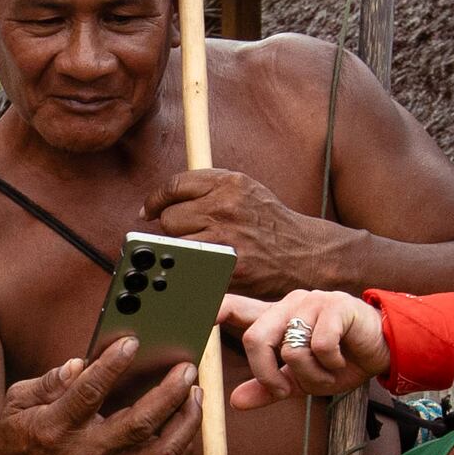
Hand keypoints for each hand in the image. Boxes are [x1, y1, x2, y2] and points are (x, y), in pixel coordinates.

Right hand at [0, 334, 198, 454]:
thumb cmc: (17, 442)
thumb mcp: (16, 404)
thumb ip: (48, 381)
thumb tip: (82, 364)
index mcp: (54, 429)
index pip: (88, 395)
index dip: (112, 366)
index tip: (132, 342)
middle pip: (138, 425)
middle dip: (169, 393)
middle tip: (186, 367)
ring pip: (160, 452)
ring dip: (186, 421)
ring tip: (196, 392)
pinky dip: (183, 444)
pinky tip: (189, 420)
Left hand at [140, 167, 352, 293]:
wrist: (306, 254)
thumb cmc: (271, 225)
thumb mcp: (246, 191)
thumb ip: (208, 189)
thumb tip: (161, 202)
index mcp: (229, 183)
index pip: (174, 186)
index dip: (156, 200)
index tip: (148, 210)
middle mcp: (225, 206)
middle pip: (170, 217)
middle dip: (174, 229)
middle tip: (190, 236)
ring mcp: (225, 238)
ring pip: (176, 245)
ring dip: (181, 252)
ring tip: (200, 253)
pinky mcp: (226, 267)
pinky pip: (190, 268)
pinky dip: (191, 271)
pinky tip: (204, 269)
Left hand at [222, 287, 384, 404]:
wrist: (384, 349)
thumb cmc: (340, 360)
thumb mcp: (300, 381)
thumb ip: (268, 388)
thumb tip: (234, 402)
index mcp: (275, 318)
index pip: (235, 307)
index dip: (214, 312)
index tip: (197, 321)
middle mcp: (289, 305)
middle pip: (255, 338)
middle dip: (266, 374)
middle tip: (285, 391)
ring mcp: (312, 303)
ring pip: (290, 349)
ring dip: (310, 376)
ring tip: (327, 374)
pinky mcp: (337, 307)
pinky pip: (319, 345)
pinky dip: (330, 364)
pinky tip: (342, 360)